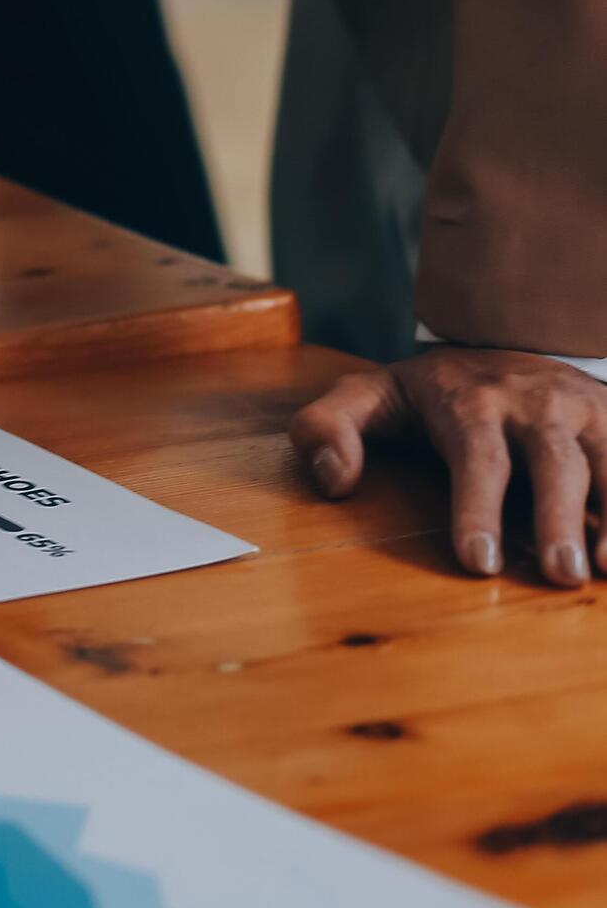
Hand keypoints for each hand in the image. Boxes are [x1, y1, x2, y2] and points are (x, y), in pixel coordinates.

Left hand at [293, 344, 606, 585]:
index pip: (477, 458)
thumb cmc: (433, 389)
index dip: (478, 509)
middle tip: (559, 573)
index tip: (477, 560)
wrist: (505, 334)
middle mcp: (536, 405)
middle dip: (558, 518)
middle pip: (553, 463)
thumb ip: (328, 427)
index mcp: (472, 403)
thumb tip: (333, 480)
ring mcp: (585, 410)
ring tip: (606, 569)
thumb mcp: (369, 395)